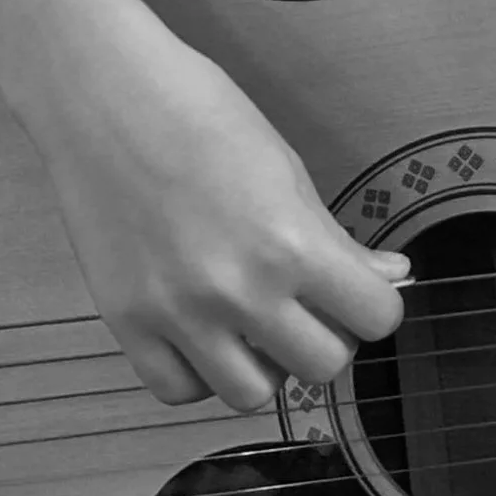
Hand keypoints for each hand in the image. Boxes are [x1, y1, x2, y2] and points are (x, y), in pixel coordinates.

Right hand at [35, 36, 407, 409]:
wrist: (105, 100)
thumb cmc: (205, 117)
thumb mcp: (289, 171)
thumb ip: (337, 239)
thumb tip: (390, 278)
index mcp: (293, 243)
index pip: (375, 318)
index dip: (375, 305)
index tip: (359, 290)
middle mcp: (238, 291)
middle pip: (323, 367)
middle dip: (328, 338)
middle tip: (310, 307)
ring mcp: (177, 315)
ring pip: (251, 395)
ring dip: (267, 366)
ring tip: (256, 326)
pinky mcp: (124, 324)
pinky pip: (178, 390)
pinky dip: (201, 373)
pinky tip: (205, 335)